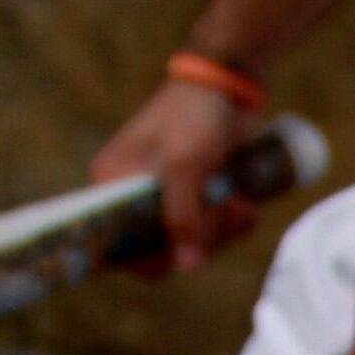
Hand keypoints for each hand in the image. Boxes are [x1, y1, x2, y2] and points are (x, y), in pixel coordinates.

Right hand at [90, 77, 259, 273]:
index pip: (116, 246)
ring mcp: (160, 197)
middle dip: (200, 238)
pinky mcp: (188, 196)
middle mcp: (128, 196)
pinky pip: (205, 228)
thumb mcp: (186, 167)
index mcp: (110, 186)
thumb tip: (185, 268)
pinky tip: (245, 207)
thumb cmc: (195, 117)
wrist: (225, 86)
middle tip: (227, 213)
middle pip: (159, 249)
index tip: (184, 254)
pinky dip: (227, 222)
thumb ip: (183, 217)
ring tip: (241, 206)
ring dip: (220, 230)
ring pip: (189, 242)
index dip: (149, 259)